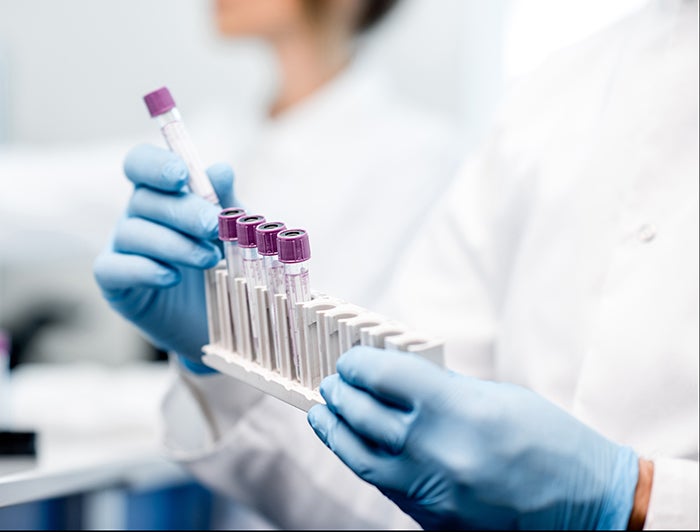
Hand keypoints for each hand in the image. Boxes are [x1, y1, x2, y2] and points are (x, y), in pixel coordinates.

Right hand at [93, 144, 235, 371]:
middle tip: (213, 227)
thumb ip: (226, 201)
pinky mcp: (115, 284)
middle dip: (181, 211)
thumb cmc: (224, 263)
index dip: (155, 164)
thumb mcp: (232, 230)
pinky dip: (143, 270)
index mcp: (162, 192)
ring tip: (209, 260)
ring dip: (173, 244)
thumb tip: (220, 169)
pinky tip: (172, 277)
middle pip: (144, 199)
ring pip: (132, 233)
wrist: (220, 317)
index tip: (181, 176)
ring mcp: (121, 248)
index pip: (141, 163)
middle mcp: (137, 215)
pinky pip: (114, 268)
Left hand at [308, 347, 639, 529]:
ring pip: (359, 457)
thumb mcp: (498, 398)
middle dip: (341, 393)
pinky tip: (354, 446)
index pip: (383, 377)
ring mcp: (431, 492)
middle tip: (333, 383)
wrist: (586, 507)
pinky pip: (384, 485)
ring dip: (336, 431)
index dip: (358, 363)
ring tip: (324, 412)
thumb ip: (444, 388)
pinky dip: (362, 460)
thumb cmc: (551, 444)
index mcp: (457, 410)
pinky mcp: (431, 520)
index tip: (351, 359)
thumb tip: (399, 378)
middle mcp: (437, 451)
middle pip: (363, 415)